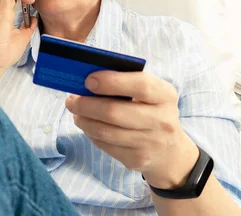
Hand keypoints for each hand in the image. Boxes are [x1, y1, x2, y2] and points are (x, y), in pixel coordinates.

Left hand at [65, 71, 199, 188]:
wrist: (169, 150)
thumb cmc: (151, 110)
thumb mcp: (149, 92)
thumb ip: (124, 82)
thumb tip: (88, 79)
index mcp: (165, 95)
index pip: (140, 86)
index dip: (111, 82)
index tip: (88, 81)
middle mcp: (162, 120)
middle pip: (115, 112)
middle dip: (86, 105)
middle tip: (71, 100)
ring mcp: (151, 143)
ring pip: (106, 132)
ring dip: (84, 121)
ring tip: (76, 113)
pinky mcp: (138, 160)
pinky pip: (106, 146)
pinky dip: (92, 134)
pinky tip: (88, 126)